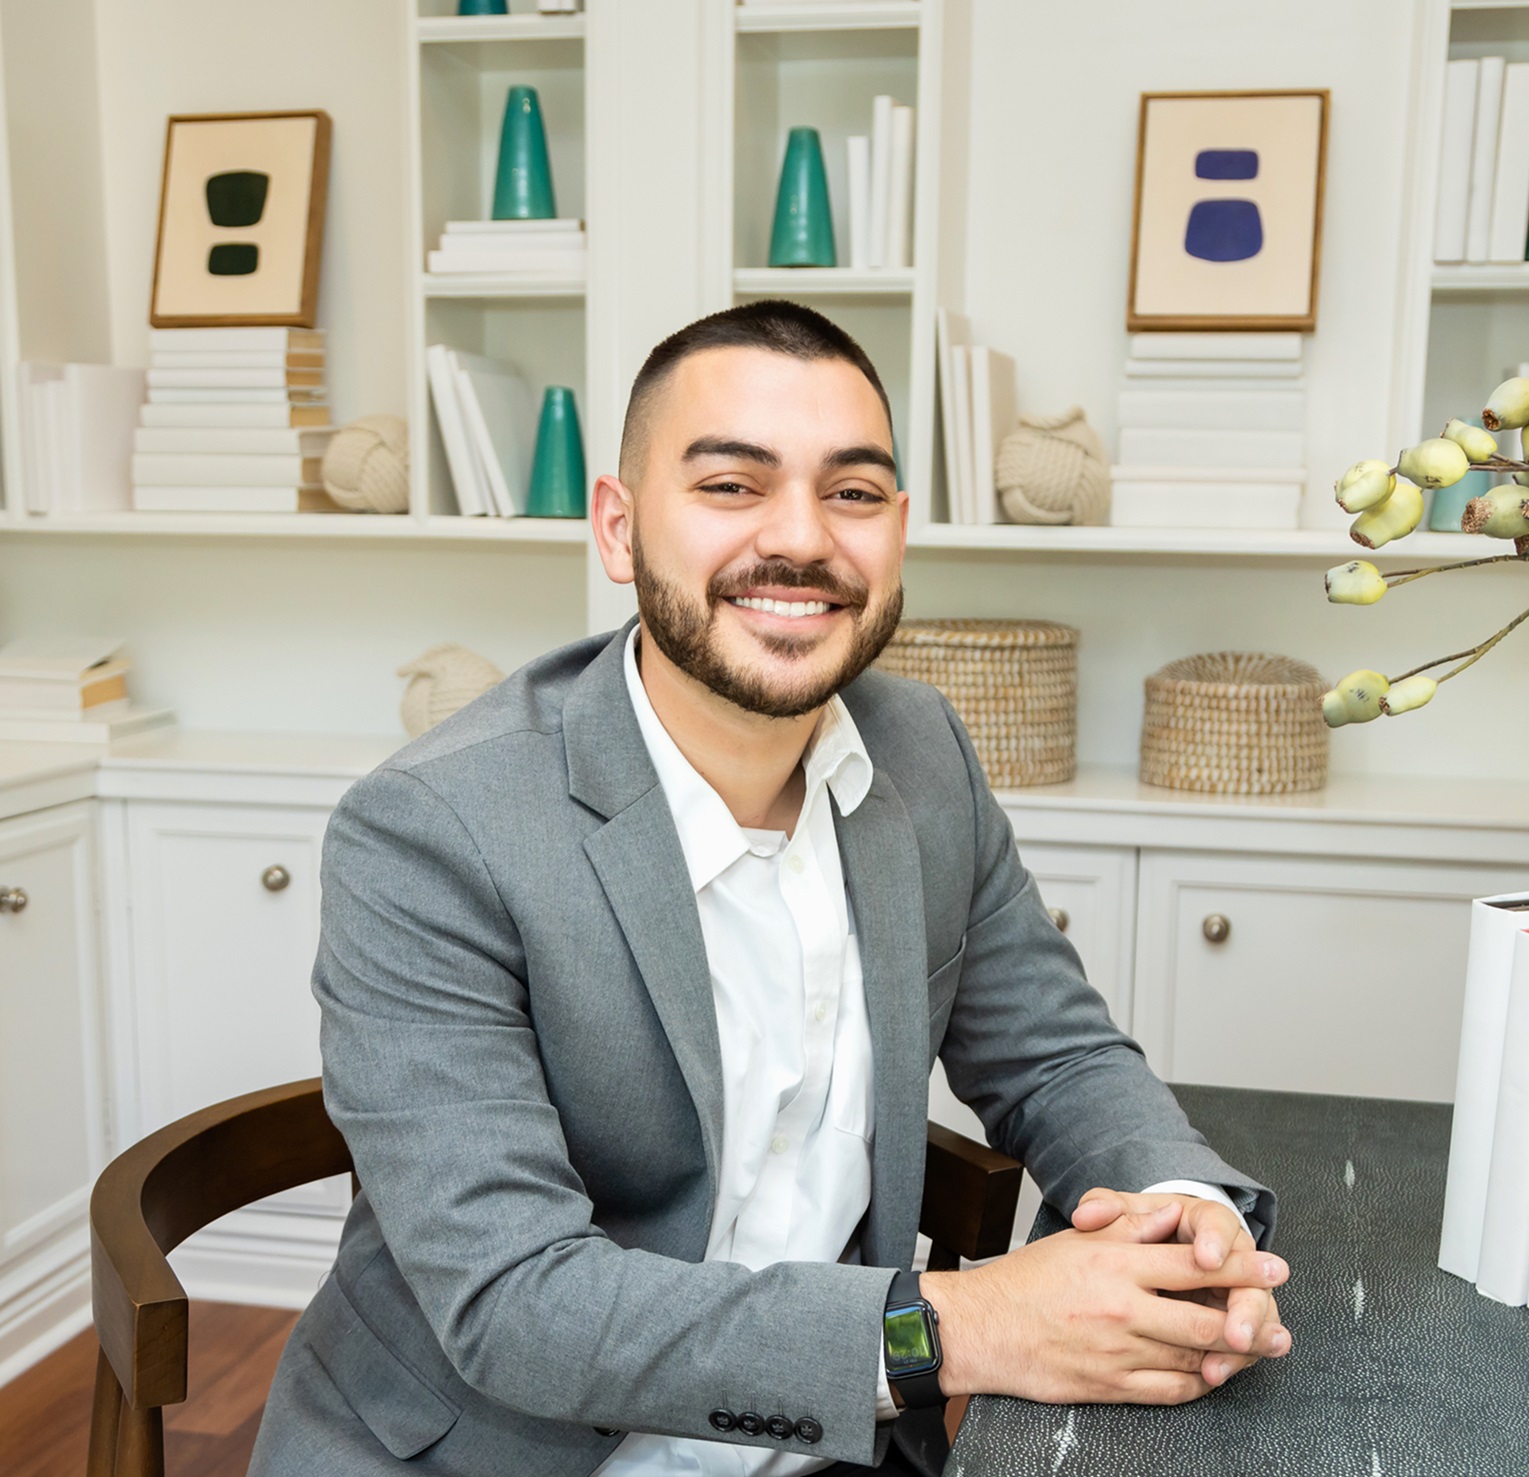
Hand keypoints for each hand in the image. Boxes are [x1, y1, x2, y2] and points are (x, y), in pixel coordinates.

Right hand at [920, 1224, 1288, 1405]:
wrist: (982, 1329)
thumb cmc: (1026, 1280)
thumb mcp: (1076, 1240)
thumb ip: (1128, 1225)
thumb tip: (1170, 1214)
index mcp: (1114, 1262)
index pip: (1190, 1261)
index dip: (1239, 1264)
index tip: (1273, 1265)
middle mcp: (1122, 1307)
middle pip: (1205, 1316)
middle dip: (1250, 1316)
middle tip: (1279, 1318)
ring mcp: (1118, 1351)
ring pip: (1194, 1357)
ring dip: (1231, 1355)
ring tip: (1256, 1348)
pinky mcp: (1111, 1386)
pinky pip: (1171, 1390)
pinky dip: (1198, 1383)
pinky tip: (1210, 1375)